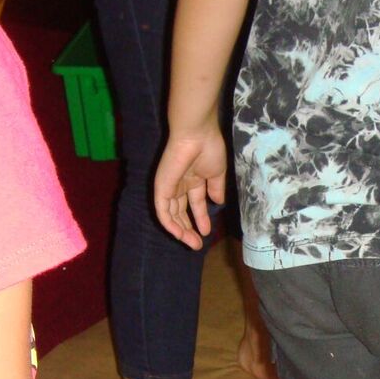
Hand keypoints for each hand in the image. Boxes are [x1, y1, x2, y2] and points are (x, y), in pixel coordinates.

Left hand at [153, 124, 227, 250]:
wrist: (197, 134)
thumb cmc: (209, 148)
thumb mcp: (217, 173)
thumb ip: (216, 189)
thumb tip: (218, 202)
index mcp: (193, 179)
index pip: (193, 204)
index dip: (200, 218)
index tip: (208, 233)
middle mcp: (179, 184)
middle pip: (181, 212)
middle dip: (189, 228)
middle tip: (197, 244)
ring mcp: (169, 186)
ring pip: (171, 214)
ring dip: (181, 230)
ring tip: (192, 243)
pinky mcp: (161, 187)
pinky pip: (163, 210)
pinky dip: (169, 224)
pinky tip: (179, 234)